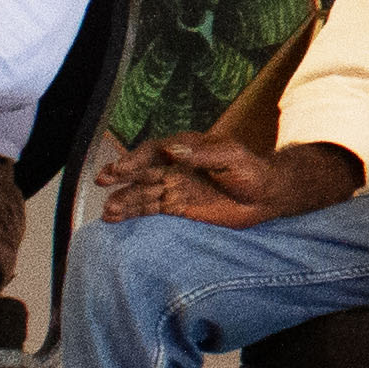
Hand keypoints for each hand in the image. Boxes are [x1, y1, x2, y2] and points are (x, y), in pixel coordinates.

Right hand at [94, 131, 357, 229]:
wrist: (266, 195)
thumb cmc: (252, 171)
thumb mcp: (232, 157)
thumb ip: (203, 154)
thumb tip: (172, 148)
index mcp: (187, 149)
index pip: (155, 152)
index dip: (138, 159)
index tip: (123, 168)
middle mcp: (176, 167)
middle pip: (143, 172)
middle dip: (122, 177)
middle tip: (102, 181)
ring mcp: (175, 188)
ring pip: (143, 193)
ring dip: (125, 200)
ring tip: (107, 211)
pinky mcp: (178, 208)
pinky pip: (151, 210)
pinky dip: (133, 213)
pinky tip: (115, 219)